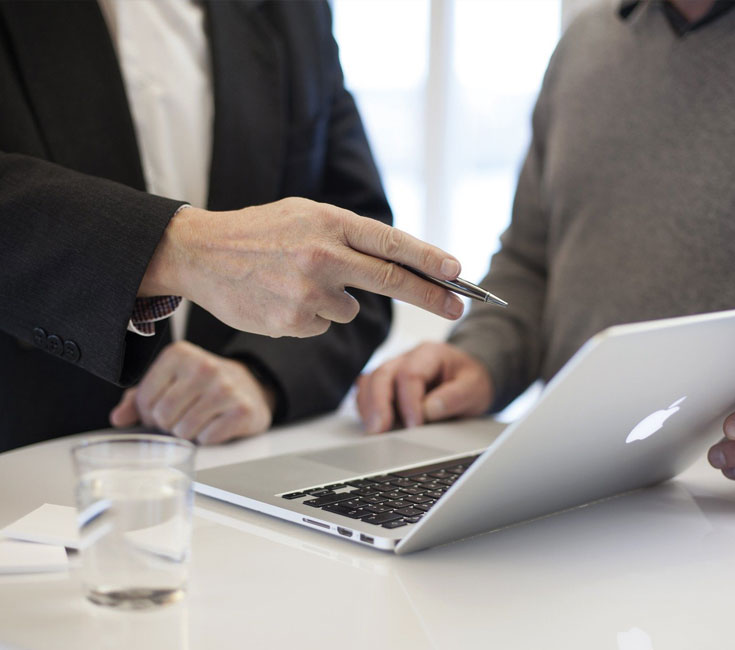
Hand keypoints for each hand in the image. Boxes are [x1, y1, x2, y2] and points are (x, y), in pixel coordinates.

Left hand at [109, 341, 274, 444]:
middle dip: (168, 425)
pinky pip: (208, 438)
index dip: (149, 413)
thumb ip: (138, 398)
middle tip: (182, 417)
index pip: (144, 399)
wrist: (250, 386)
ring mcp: (226, 388)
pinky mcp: (242, 410)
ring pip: (184, 430)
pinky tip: (216, 424)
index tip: (163, 409)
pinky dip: (208, 438)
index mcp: (179, 354)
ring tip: (199, 420)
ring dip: (188, 434)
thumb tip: (118, 419)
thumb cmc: (202, 386)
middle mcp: (204, 367)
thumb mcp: (170, 382)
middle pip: (163, 416)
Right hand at [140, 198, 464, 337]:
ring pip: (350, 308)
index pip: (392, 243)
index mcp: (329, 222)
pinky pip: (323, 324)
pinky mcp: (293, 322)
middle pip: (392, 281)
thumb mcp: (305, 215)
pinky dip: (311, 315)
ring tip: (296, 281)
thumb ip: (348, 235)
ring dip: (337, 300)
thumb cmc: (259, 232)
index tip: (458, 272)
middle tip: (458, 306)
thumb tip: (397, 261)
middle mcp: (323, 256)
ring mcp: (308, 292)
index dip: (430, 260)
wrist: (200, 253)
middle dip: (432, 296)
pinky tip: (282, 297)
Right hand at [356, 342, 493, 433]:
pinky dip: (366, 408)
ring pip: (369, 382)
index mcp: (430, 353)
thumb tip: (428, 410)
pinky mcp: (386, 385)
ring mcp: (393, 370)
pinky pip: (366, 392)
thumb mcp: (475, 388)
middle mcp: (406, 358)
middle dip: (378, 404)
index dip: (409, 402)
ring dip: (368, 407)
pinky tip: (373, 425)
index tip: (415, 426)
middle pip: (382, 375)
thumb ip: (454, 397)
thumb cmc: (470, 381)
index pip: (410, 374)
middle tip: (379, 430)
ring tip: (374, 431)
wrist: (468, 379)